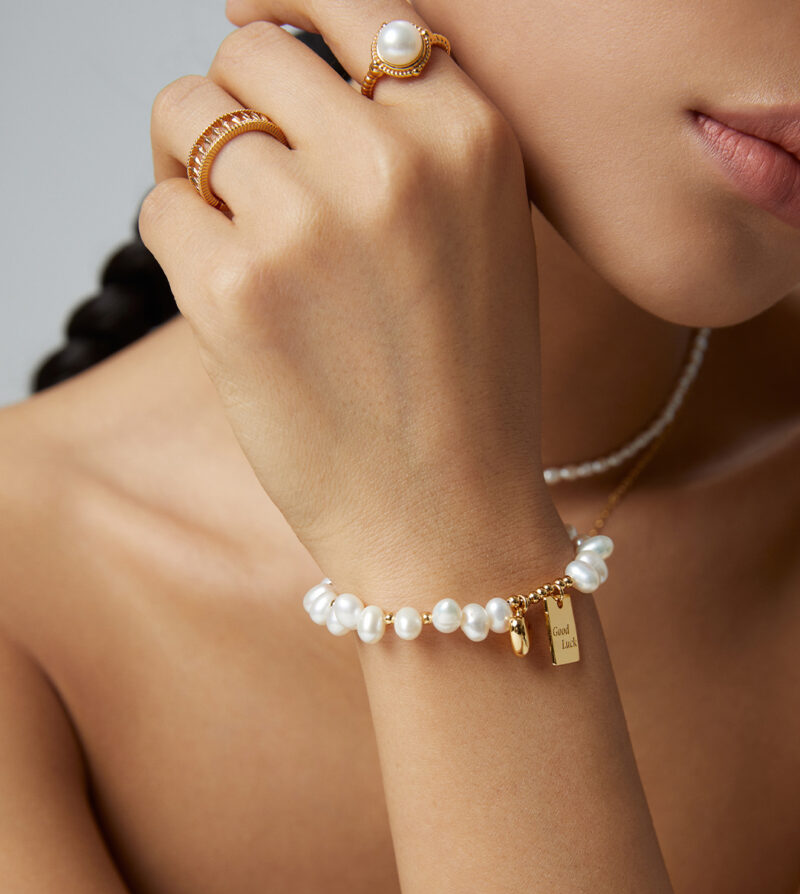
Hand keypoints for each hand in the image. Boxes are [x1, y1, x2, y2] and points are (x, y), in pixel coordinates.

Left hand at [139, 1, 559, 595]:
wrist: (451, 515)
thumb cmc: (465, 390)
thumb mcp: (480, 236)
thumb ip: (407, 144)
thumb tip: (291, 75)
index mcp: (469, 136)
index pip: (353, 1)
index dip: (286, 7)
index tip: (251, 23)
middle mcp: (392, 159)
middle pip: (248, 54)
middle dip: (232, 105)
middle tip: (238, 170)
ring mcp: (310, 221)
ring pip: (187, 117)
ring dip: (192, 168)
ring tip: (235, 241)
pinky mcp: (236, 287)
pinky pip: (158, 208)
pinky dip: (179, 245)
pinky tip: (231, 301)